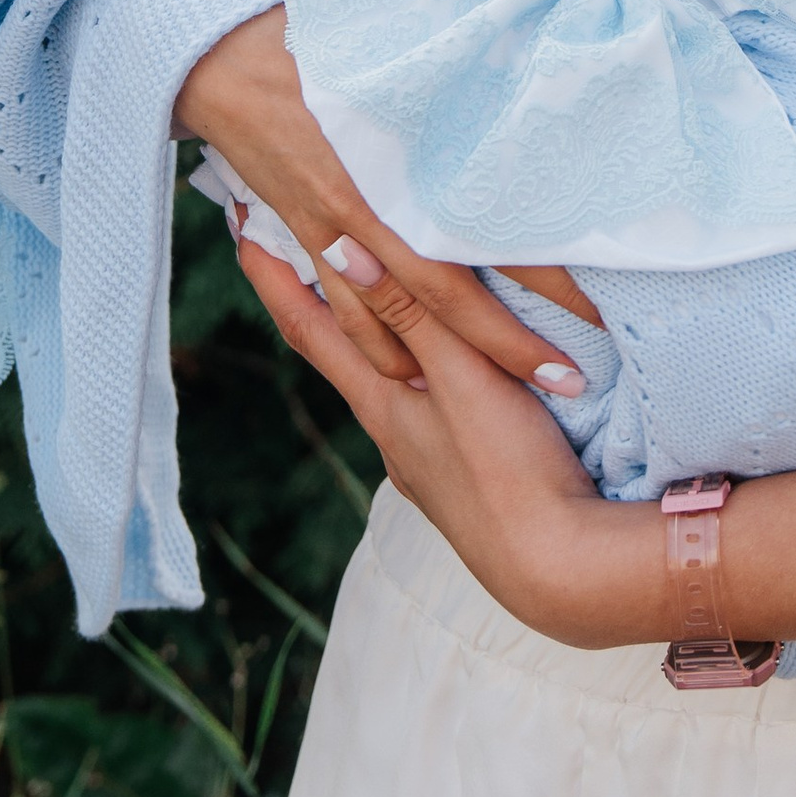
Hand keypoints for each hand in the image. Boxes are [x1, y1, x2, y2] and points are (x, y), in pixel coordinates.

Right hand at [175, 4, 594, 396]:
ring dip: (452, 357)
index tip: (600, 299)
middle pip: (450, 291)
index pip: (486, 228)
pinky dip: (377, 345)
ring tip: (511, 390)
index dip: (543, 270)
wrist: (218, 47)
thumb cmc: (317, 25)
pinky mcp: (304, 233)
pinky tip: (411, 373)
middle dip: (509, 339)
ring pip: (399, 313)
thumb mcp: (400, 33)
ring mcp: (332, 227)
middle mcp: (369, 202)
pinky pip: (342, 308)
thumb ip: (459, 58)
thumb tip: (528, 45)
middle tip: (573, 373)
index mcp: (400, 154)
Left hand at [235, 235, 646, 643]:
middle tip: (284, 246)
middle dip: (309, 298)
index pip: (311, 327)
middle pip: (338, 353)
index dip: (274, 278)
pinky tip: (435, 375)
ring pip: (385, 382)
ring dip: (367, 335)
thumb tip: (338, 246)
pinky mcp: (465, 475)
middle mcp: (391, 431)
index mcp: (379, 403)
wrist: (556, 568)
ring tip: (363, 300)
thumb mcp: (457, 379)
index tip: (239, 228)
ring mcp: (426, 459)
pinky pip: (425, 407)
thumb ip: (407, 314)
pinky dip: (415, 371)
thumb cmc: (505, 469)